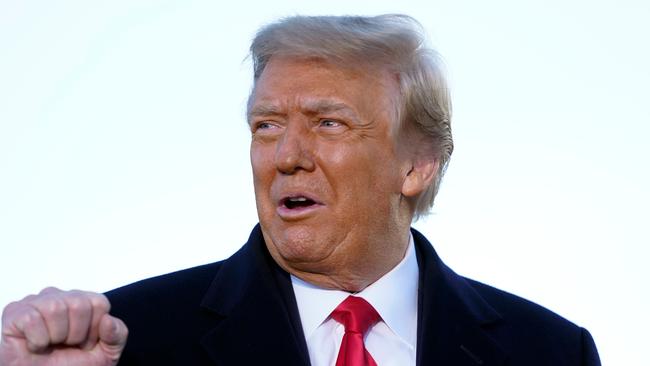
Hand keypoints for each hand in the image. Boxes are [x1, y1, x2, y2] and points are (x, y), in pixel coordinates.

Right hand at [0, 287, 127, 365]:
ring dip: (56, 336)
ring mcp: (38, 302)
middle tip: (65, 345)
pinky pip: (31, 318)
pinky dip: (37, 340)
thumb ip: (116, 335)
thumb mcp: (106, 353)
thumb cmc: (72, 365)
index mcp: (84, 301)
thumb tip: (108, 320)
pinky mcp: (16, 312)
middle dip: (75, 334)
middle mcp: (61, 296)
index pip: (99, 303)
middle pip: (78, 304)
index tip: (84, 343)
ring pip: (55, 308)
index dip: (94, 330)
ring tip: (51, 344)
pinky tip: (36, 345)